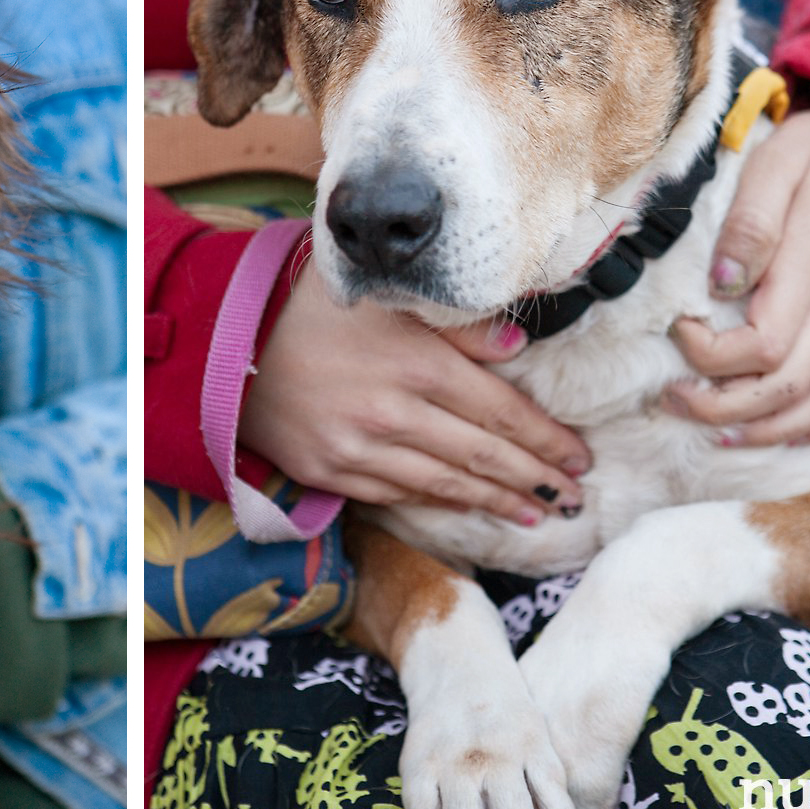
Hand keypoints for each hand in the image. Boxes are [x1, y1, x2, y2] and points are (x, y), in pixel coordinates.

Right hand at [239, 270, 591, 523]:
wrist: (230, 344)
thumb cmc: (311, 307)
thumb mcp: (383, 296)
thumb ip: (454, 323)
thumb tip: (515, 348)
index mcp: (415, 363)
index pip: (500, 411)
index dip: (545, 439)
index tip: (579, 456)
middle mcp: (393, 413)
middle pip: (482, 455)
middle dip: (536, 478)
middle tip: (575, 496)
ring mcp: (360, 450)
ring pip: (446, 484)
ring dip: (498, 501)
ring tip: (538, 513)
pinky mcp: (332, 472)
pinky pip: (400, 495)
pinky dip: (441, 504)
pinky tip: (470, 508)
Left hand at [666, 100, 809, 444]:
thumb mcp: (778, 164)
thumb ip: (749, 223)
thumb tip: (719, 281)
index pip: (762, 344)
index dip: (711, 355)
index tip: (678, 330)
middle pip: (786, 387)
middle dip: (721, 407)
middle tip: (673, 400)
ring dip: (768, 429)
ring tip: (716, 430)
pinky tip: (781, 429)